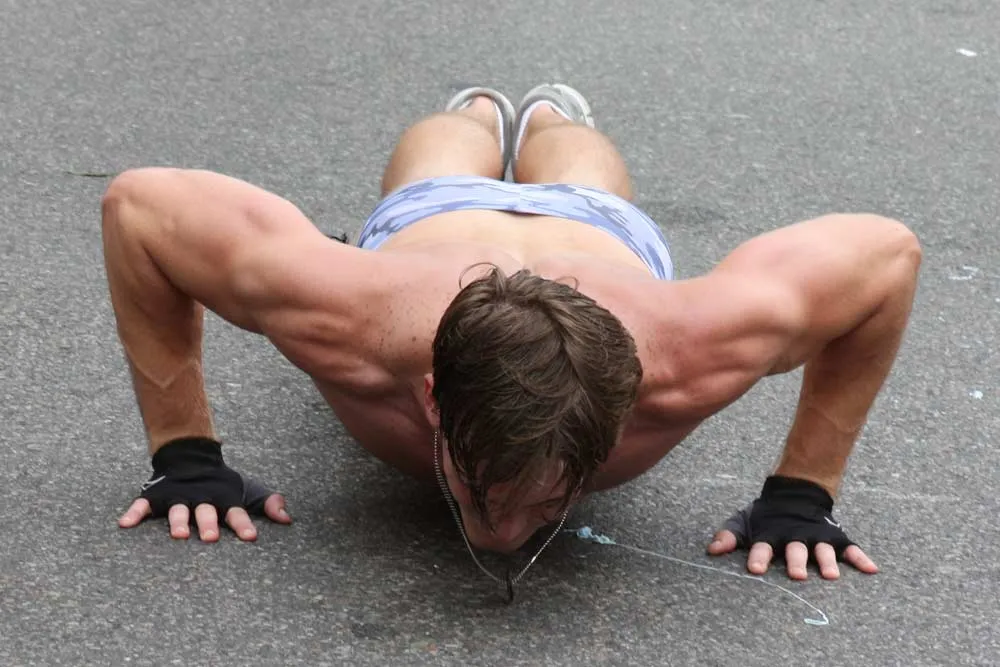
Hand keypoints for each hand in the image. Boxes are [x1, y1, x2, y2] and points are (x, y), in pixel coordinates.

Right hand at [118, 436, 291, 541]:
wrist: (190, 454)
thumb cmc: (222, 482)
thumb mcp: (247, 489)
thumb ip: (267, 503)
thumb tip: (288, 518)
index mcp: (224, 498)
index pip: (237, 513)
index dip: (244, 524)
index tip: (251, 537)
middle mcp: (201, 499)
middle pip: (205, 512)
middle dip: (208, 524)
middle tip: (211, 538)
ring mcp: (178, 497)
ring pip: (177, 510)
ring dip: (178, 522)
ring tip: (179, 535)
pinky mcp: (156, 496)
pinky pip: (142, 506)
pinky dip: (134, 513)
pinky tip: (125, 524)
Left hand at [706, 476, 878, 579]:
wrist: (796, 491)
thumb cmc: (766, 515)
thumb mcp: (744, 522)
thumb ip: (729, 536)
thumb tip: (711, 550)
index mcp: (771, 534)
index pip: (762, 546)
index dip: (758, 556)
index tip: (754, 569)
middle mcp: (795, 537)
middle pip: (795, 550)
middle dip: (795, 561)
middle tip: (796, 574)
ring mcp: (817, 537)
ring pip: (822, 550)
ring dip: (826, 562)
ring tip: (830, 576)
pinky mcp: (836, 537)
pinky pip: (851, 549)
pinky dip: (861, 558)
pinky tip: (872, 569)